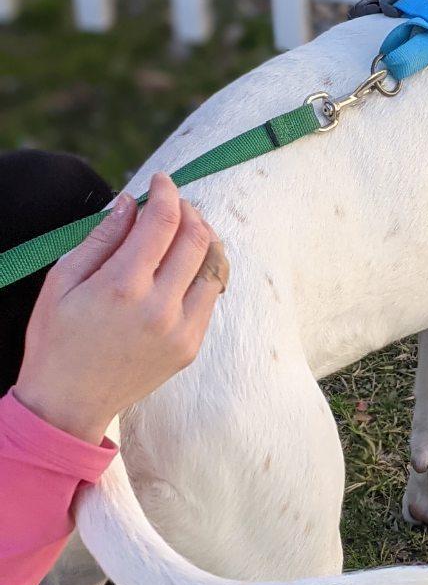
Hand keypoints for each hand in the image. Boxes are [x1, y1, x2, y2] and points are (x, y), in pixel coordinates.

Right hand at [13, 173, 228, 444]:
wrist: (68, 404)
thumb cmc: (56, 339)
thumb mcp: (63, 281)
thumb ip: (100, 237)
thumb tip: (129, 203)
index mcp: (123, 287)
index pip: (163, 222)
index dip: (166, 192)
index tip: (161, 180)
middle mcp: (160, 308)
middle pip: (197, 238)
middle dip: (188, 210)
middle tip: (173, 203)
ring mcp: (181, 330)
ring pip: (214, 266)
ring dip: (204, 238)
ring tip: (184, 229)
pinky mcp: (191, 347)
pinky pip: (210, 297)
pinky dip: (203, 271)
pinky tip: (184, 266)